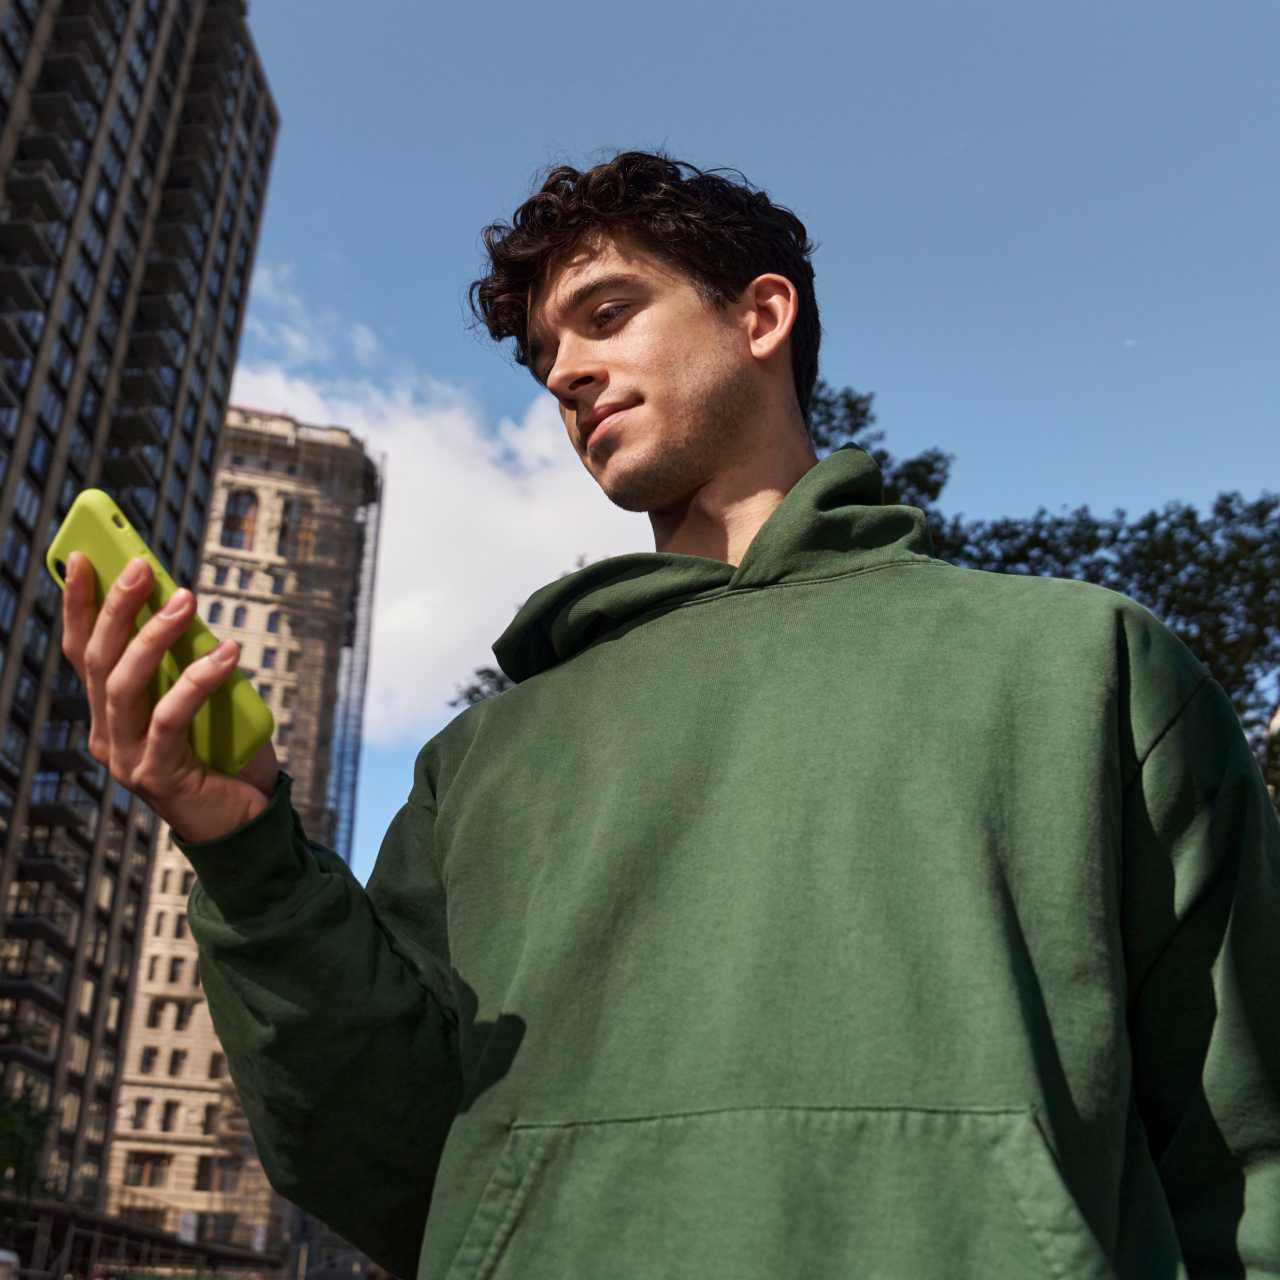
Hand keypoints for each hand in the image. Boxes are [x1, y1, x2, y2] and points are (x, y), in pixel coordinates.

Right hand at [60, 550, 280, 843]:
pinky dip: (199, 680)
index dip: (80, 606)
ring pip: (124, 685)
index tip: (85, 558)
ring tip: (185, 600)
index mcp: (109, 716)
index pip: (84, 653)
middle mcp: (106, 736)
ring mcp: (127, 758)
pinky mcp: (156, 776)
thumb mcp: (205, 700)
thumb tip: (184, 607)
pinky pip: (170, 717)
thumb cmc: (227, 756)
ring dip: (153, 636)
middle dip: (115, 608)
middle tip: (141, 567)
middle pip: (98, 662)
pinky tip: (228, 655)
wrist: (250, 821)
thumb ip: (187, 664)